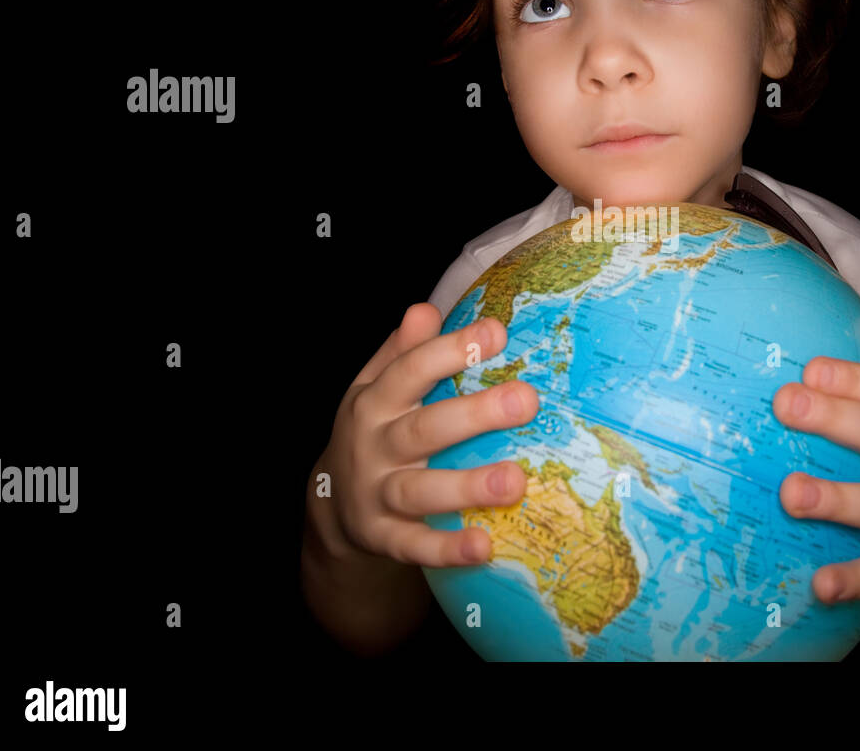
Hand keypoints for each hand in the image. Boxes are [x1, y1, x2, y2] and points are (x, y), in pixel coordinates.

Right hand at [318, 303, 539, 567]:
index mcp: (375, 402)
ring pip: (420, 491)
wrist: (332, 505)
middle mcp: (374, 447)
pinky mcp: (385, 539)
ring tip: (515, 480)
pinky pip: (415, 546)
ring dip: (466, 486)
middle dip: (475, 414)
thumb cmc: (375, 432)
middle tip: (527, 400)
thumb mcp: (376, 388)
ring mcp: (377, 495)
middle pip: (424, 428)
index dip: (451, 350)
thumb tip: (425, 310)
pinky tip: (484, 546)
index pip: (411, 370)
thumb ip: (402, 352)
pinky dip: (447, 548)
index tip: (498, 332)